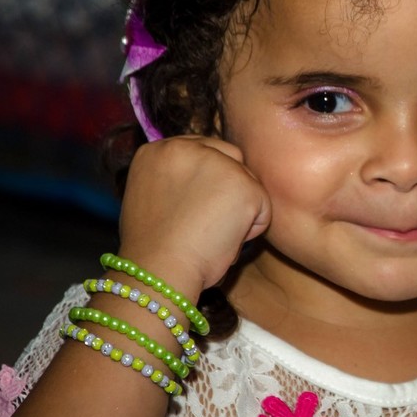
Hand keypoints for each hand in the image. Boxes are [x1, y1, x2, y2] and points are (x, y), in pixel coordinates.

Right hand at [118, 136, 271, 297]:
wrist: (159, 270)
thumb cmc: (154, 247)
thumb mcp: (152, 195)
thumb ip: (176, 177)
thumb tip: (205, 178)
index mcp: (158, 149)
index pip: (202, 148)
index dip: (208, 178)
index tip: (201, 203)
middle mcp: (187, 147)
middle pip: (230, 156)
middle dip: (229, 187)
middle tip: (209, 222)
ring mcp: (218, 163)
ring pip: (248, 181)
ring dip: (240, 209)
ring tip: (212, 234)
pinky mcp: (244, 186)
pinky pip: (264, 207)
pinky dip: (253, 229)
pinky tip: (226, 241)